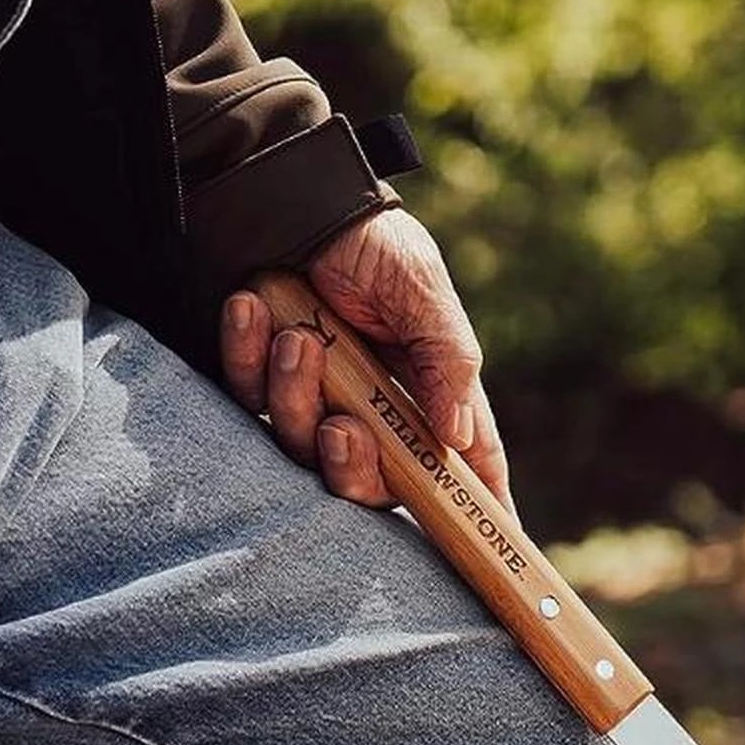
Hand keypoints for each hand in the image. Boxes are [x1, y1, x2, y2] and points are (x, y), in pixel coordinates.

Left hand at [219, 205, 511, 510]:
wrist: (288, 194)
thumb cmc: (370, 241)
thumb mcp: (422, 288)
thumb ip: (446, 360)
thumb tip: (458, 438)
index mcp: (427, 393)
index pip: (462, 466)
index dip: (479, 512)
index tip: (496, 550)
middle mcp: (371, 409)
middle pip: (371, 484)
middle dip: (351, 466)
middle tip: (340, 428)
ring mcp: (312, 398)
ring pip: (300, 446)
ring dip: (296, 393)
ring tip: (296, 335)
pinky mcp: (258, 381)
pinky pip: (247, 397)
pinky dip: (248, 356)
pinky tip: (251, 309)